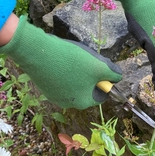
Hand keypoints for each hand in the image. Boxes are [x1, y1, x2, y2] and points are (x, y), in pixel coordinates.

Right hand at [0, 16, 121, 109]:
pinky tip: (60, 59)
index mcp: (82, 102)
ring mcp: (53, 95)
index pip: (101, 96)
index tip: (100, 67)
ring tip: (72, 58)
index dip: (104, 80)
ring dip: (77, 71)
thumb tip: (118, 78)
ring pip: (73, 83)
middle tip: (86, 60)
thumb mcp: (98, 66)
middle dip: (89, 75)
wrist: (37, 52)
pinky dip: (64, 69)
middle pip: (87, 89)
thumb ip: (112, 74)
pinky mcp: (44, 85)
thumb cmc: (71, 61)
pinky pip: (60, 79)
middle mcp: (67, 103)